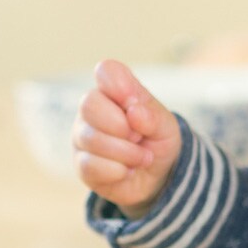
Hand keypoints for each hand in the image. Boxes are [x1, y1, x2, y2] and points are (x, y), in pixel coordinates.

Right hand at [73, 59, 181, 217]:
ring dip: (127, 152)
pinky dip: (118, 171)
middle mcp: (92, 110)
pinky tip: (126, 171)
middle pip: (89, 104)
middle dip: (121, 125)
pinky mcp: (81, 166)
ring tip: (142, 157)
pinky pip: (91, 165)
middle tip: (139, 136)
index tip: (134, 102)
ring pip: (91, 138)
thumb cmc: (157, 141)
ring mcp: (82, 137)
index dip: (120, 84)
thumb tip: (134, 112)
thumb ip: (152, 116)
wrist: (157, 176)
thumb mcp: (166, 126)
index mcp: (114, 92)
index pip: (106, 71)